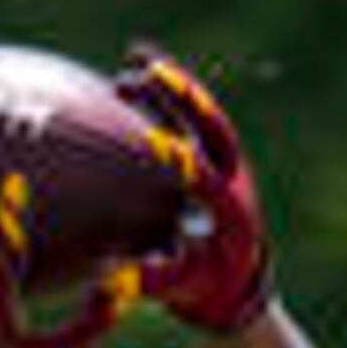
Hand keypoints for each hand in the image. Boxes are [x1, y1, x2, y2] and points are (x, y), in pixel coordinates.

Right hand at [115, 43, 271, 332]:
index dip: (185, 162)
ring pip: (201, 114)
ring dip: (172, 86)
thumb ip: (148, 281)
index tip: (157, 143)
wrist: (239, 280)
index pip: (209, 182)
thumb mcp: (180, 288)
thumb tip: (108, 282)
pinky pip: (189, 116)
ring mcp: (224, 162)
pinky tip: (133, 66)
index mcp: (231, 215)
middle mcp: (234, 179)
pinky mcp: (210, 153)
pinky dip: (166, 92)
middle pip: (213, 130)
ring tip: (134, 60)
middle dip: (184, 100)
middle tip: (151, 74)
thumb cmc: (207, 287)